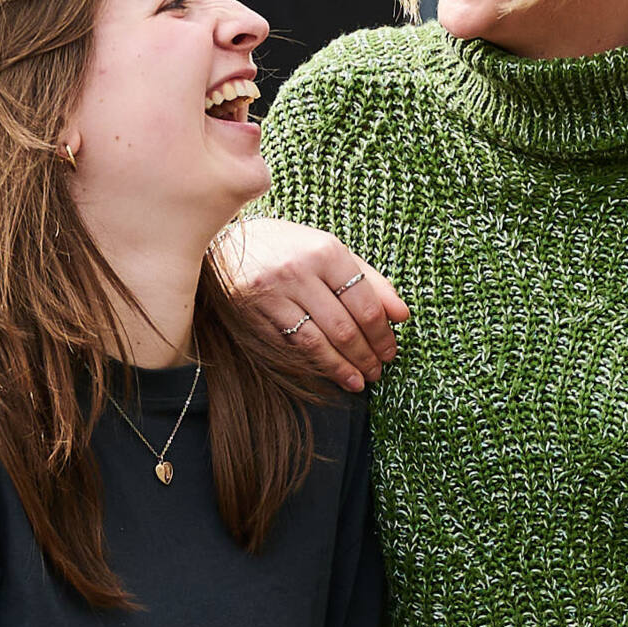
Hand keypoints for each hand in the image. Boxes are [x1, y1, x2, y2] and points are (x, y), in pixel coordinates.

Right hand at [212, 215, 407, 391]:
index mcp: (325, 251)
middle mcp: (298, 272)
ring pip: (317, 343)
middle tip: (378, 370)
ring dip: (343, 368)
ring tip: (360, 381)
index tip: (390, 350)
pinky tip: (332, 374)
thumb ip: (369, 280)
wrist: (225, 245)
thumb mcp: (329, 251)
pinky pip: (292, 347)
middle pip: (343, 327)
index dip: (382, 333)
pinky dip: (316, 365)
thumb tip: (402, 315)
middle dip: (366, 355)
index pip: (365, 302)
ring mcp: (273, 295)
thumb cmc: (288, 247)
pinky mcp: (253, 315)